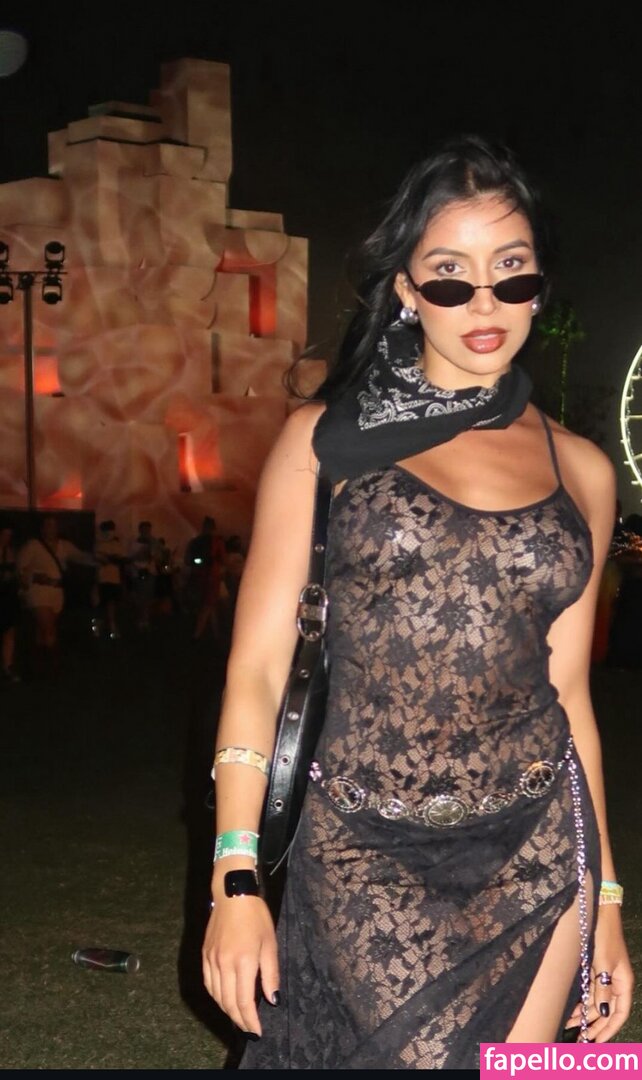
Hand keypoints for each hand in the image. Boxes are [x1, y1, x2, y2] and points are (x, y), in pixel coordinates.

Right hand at [202, 894, 278, 1036]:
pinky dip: (216, 996)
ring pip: (216, 995)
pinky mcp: (205, 954)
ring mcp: (211, 959)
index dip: (250, 1020)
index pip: (244, 1001)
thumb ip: (271, 973)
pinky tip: (223, 998)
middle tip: (249, 1028)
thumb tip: (273, 999)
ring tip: (239, 1017)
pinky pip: (208, 983)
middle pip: (228, 1002)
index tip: (257, 1032)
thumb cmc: (256, 916)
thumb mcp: (270, 943)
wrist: (232, 894)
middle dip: (240, 1019)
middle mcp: (224, 963)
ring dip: (227, 1010)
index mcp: (243, 961)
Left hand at [565, 905, 633, 1041]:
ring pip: (598, 1003)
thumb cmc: (604, 937)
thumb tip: (604, 1012)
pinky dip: (583, 1002)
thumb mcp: (603, 963)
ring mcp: (607, 977)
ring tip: (571, 1027)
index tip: (598, 1042)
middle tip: (581, 1040)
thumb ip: (603, 988)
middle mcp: (617, 983)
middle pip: (608, 1012)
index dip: (610, 1029)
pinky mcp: (597, 971)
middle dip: (595, 1026)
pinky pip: (591, 992)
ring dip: (586, 1015)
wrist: (600, 915)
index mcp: (624, 984)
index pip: (619, 1014)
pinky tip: (573, 1010)